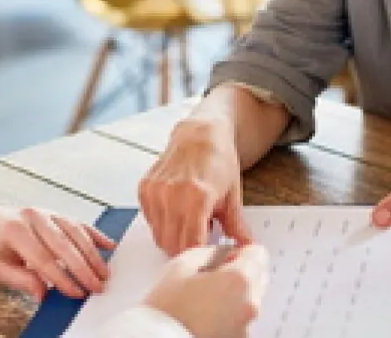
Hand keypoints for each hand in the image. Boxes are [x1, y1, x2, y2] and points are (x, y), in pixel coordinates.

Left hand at [0, 206, 115, 300]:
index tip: (76, 293)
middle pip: (64, 244)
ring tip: (104, 271)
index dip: (62, 278)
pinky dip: (94, 234)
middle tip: (97, 285)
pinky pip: (77, 222)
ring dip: (92, 252)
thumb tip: (45, 294)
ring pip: (75, 231)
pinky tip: (107, 244)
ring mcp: (46, 211)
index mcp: (16, 230)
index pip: (44, 258)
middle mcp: (34, 216)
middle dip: (83, 267)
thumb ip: (22, 280)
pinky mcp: (54, 213)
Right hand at [138, 118, 251, 255]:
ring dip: (174, 236)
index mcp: (197, 197)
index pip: (191, 246)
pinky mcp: (145, 188)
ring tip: (191, 220)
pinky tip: (178, 210)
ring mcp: (156, 190)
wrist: (200, 133)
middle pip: (172, 245)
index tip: (209, 257)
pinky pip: (150, 221)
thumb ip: (236, 225)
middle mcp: (172, 194)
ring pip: (159, 236)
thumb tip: (245, 247)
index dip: (200, 256)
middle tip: (202, 237)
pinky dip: (163, 223)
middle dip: (187, 249)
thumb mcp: (232, 194)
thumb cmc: (218, 159)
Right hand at [144, 243, 268, 337]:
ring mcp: (245, 328)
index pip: (259, 253)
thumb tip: (222, 253)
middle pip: (258, 277)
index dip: (240, 251)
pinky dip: (229, 316)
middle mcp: (249, 305)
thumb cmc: (168, 308)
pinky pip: (240, 320)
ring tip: (204, 301)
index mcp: (240, 280)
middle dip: (240, 273)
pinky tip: (205, 316)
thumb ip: (211, 251)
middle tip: (213, 277)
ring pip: (249, 299)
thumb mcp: (184, 263)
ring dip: (234, 295)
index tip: (226, 257)